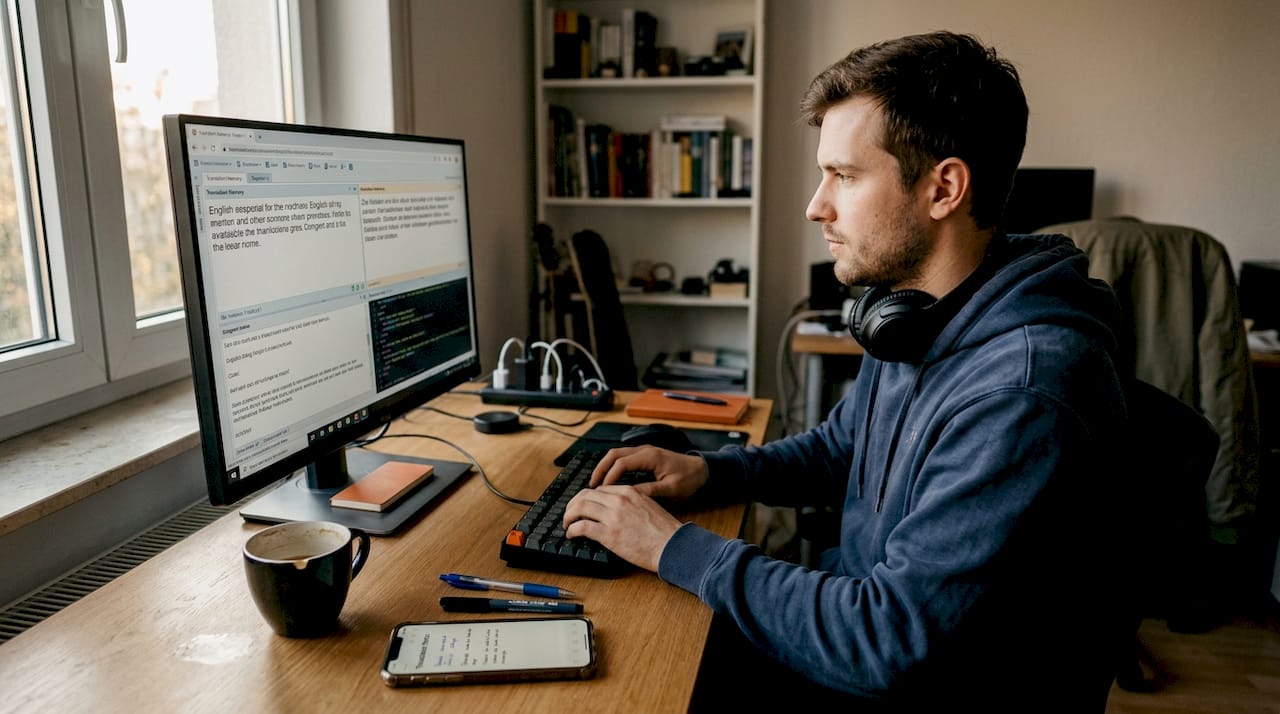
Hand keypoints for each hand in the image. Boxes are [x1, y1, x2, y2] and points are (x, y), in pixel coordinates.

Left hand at [562, 485, 681, 571]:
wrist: (672, 545)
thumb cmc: (664, 531)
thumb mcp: (648, 505)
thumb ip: (631, 503)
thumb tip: (615, 509)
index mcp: (629, 492)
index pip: (599, 489)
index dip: (588, 498)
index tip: (584, 506)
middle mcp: (619, 500)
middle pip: (585, 495)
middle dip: (573, 504)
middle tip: (570, 513)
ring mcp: (613, 516)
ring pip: (579, 508)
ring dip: (569, 516)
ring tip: (567, 523)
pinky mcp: (608, 534)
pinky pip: (581, 526)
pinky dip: (572, 529)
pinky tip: (571, 534)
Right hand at [589, 445, 708, 502]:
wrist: (702, 470)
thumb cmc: (690, 479)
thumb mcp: (672, 489)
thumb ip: (650, 491)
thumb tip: (629, 495)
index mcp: (650, 457)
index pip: (621, 463)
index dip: (609, 477)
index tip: (602, 491)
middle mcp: (644, 451)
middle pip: (614, 454)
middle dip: (601, 469)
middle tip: (591, 486)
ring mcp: (644, 452)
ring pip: (617, 454)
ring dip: (605, 467)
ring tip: (596, 483)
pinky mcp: (645, 456)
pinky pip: (623, 458)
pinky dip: (613, 467)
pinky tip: (609, 480)